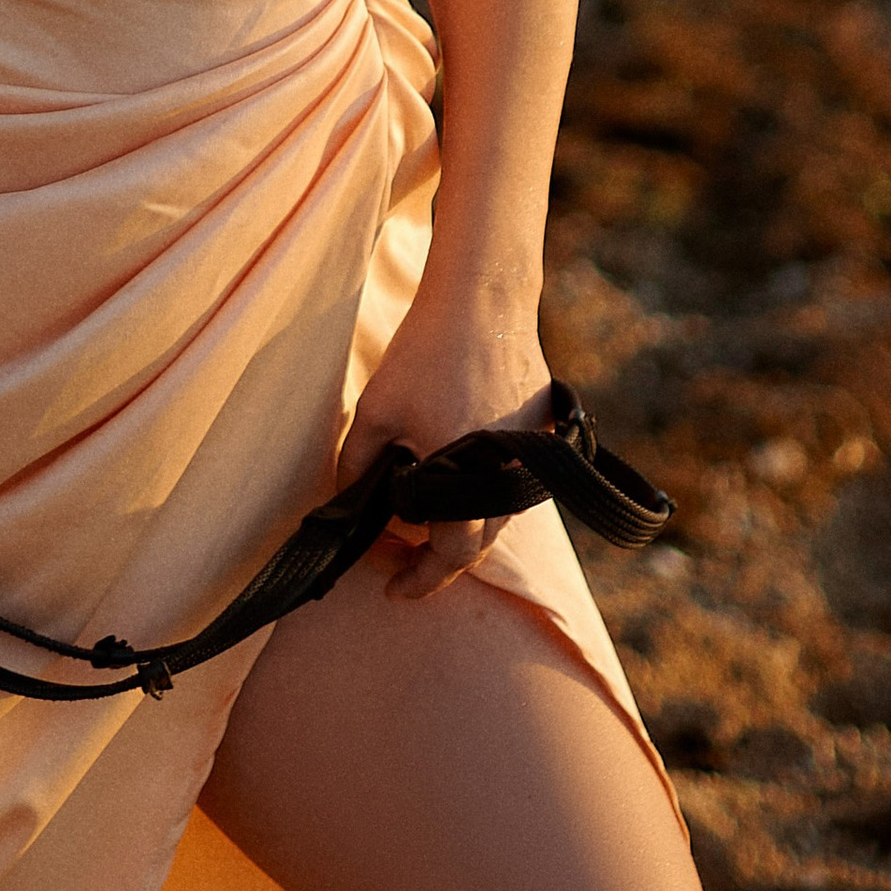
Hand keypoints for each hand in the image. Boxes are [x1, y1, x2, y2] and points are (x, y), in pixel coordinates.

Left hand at [337, 295, 551, 601]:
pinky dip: (481, 488)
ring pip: (494, 514)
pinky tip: (449, 468)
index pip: (448, 559)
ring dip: (460, 522)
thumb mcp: (375, 412)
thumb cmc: (425, 355)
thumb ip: (357, 466)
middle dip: (435, 557)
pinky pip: (510, 481)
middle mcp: (511, 487)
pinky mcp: (541, 436)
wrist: (481, 301)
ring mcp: (531, 462)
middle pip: (474, 544)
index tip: (393, 589)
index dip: (418, 579)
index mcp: (470, 489)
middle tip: (396, 552)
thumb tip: (349, 500)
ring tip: (418, 512)